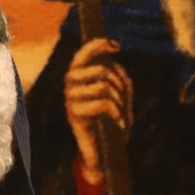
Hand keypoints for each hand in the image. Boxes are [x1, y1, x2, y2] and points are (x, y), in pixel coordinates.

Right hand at [65, 38, 132, 184]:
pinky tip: (119, 122)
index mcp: (79, 74)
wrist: (105, 149)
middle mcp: (71, 83)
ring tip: (121, 112)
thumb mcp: (120, 92)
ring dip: (120, 100)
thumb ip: (117, 74)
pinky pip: (103, 103)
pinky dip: (117, 113)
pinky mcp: (74, 113)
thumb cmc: (112, 117)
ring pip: (104, 86)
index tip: (117, 46)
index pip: (84, 53)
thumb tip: (113, 62)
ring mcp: (71, 98)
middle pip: (101, 70)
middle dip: (119, 83)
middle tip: (123, 97)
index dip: (99, 45)